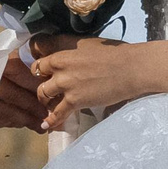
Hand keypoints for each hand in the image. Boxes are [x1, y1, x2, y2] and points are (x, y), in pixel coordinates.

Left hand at [30, 35, 167, 131]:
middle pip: (36, 73)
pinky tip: (46, 125)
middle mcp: (59, 65)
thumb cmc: (114, 53)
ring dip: (44, 99)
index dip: (38, 62)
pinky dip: (50, 120)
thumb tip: (64, 53)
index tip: (40, 69)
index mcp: (63, 49)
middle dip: (39, 80)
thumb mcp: (87, 44)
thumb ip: (71, 49)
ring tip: (49, 103)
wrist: (130, 68)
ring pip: (43, 93)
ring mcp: (65, 84)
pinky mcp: (74, 100)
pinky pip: (57, 113)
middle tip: (46, 86)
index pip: (38, 54)